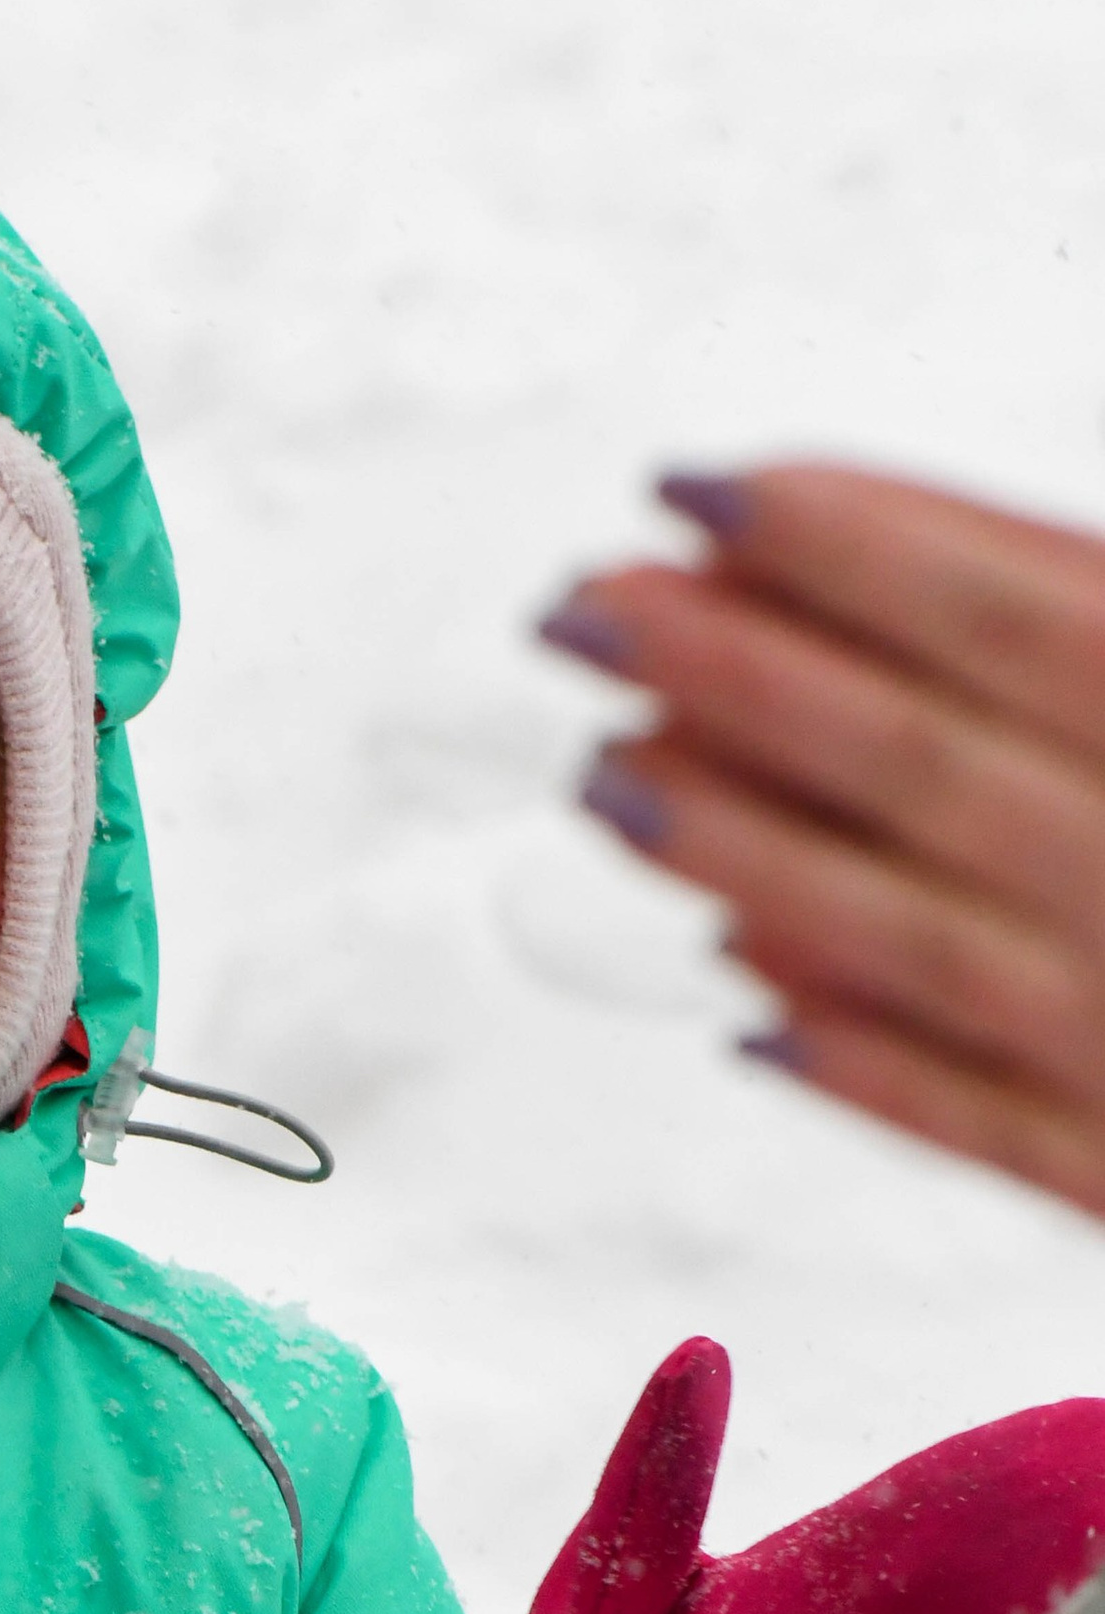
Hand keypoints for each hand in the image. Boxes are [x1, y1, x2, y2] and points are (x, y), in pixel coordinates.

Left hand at [543, 466, 1104, 1217]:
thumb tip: (992, 568)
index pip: (1031, 606)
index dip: (857, 542)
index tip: (706, 483)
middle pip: (936, 759)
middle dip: (741, 679)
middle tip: (582, 608)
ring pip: (930, 939)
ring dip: (749, 857)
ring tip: (612, 779)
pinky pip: (998, 1130)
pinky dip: (867, 1068)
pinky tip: (742, 1004)